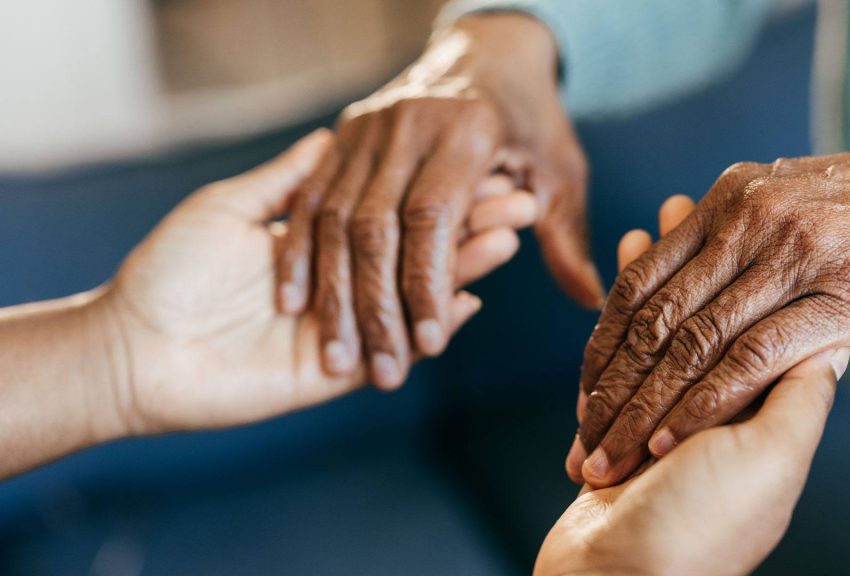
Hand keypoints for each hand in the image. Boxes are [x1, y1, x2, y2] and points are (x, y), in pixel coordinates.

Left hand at [98, 130, 535, 434]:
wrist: (136, 346)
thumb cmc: (171, 270)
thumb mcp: (228, 208)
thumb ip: (287, 181)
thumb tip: (329, 136)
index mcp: (318, 243)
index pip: (392, 212)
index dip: (434, 192)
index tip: (478, 166)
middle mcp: (340, 283)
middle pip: (417, 252)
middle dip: (466, 226)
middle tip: (516, 201)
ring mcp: (344, 328)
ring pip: (417, 296)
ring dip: (463, 268)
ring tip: (507, 239)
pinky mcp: (338, 372)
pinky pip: (398, 348)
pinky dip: (435, 324)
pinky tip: (473, 297)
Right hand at [275, 13, 601, 389]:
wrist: (486, 52)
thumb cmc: (528, 122)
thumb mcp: (558, 171)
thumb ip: (565, 236)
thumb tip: (591, 300)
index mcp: (467, 129)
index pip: (435, 218)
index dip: (427, 285)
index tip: (428, 347)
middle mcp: (408, 123)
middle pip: (376, 225)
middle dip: (375, 306)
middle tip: (382, 373)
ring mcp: (367, 127)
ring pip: (335, 218)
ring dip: (332, 292)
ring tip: (336, 356)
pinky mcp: (342, 134)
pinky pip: (310, 199)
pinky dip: (300, 252)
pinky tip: (295, 303)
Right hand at [538, 202, 849, 575]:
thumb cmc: (703, 526)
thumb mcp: (771, 460)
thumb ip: (799, 393)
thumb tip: (835, 337)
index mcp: (758, 411)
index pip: (758, 320)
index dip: (751, 268)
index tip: (740, 219)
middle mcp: (711, 406)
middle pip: (702, 310)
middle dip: (690, 258)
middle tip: (681, 203)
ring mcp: (658, 409)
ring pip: (655, 322)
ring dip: (652, 272)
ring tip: (647, 223)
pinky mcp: (615, 416)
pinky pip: (617, 349)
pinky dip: (617, 308)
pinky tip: (618, 274)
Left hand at [575, 115, 849, 486]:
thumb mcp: (783, 197)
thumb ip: (727, 234)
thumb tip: (666, 260)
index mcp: (727, 201)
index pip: (639, 283)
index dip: (604, 347)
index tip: (585, 396)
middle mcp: (749, 222)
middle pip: (654, 320)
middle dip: (612, 391)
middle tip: (585, 442)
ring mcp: (794, 258)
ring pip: (692, 344)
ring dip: (645, 410)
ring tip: (614, 455)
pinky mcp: (841, 298)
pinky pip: (751, 358)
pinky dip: (703, 404)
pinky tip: (672, 439)